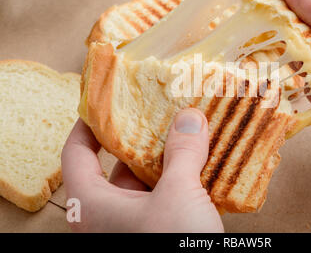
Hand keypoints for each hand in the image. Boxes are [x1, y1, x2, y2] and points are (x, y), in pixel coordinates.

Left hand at [61, 109, 223, 231]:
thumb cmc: (173, 248)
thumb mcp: (178, 197)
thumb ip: (182, 153)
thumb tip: (190, 117)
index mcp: (93, 205)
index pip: (76, 154)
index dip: (87, 124)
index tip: (106, 103)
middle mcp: (110, 214)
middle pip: (117, 163)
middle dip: (141, 136)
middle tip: (160, 111)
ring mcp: (135, 223)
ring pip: (146, 179)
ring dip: (168, 156)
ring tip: (187, 130)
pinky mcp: (159, 229)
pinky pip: (166, 194)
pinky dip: (181, 176)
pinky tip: (203, 160)